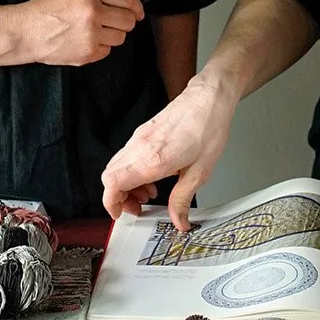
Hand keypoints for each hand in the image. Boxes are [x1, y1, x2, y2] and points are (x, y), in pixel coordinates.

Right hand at [18, 0, 143, 66]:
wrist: (24, 32)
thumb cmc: (45, 10)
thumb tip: (124, 6)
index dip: (136, 6)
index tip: (139, 12)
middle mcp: (93, 13)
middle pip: (128, 21)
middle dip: (125, 22)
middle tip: (115, 23)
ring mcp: (91, 35)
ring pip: (120, 38)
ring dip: (112, 35)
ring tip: (95, 33)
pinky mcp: (87, 54)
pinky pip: (107, 51)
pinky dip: (100, 48)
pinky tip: (85, 42)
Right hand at [101, 74, 236, 228]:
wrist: (209, 98)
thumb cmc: (208, 128)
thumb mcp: (200, 172)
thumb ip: (183, 200)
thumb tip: (179, 221)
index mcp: (152, 160)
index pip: (113, 183)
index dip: (111, 203)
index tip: (120, 213)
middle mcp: (140, 147)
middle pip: (109, 176)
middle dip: (119, 197)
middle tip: (138, 207)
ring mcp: (139, 137)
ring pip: (117, 165)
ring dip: (126, 184)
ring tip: (149, 193)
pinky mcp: (143, 131)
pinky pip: (127, 155)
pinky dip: (132, 171)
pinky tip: (153, 175)